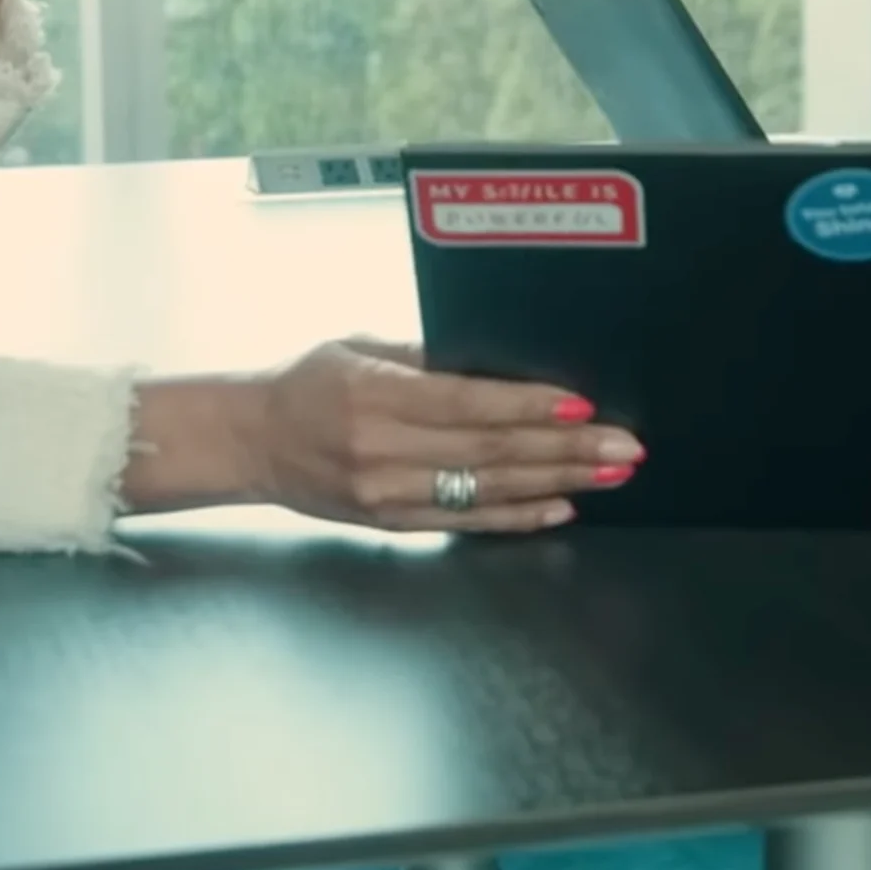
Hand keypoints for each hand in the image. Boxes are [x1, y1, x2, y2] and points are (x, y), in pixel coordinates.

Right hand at [127, 340, 642, 532]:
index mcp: (376, 398)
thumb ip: (424, 355)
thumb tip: (495, 362)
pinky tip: (560, 507)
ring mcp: (389, 494)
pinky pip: (466, 522)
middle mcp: (384, 451)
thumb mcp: (358, 347)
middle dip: (565, 450)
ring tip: (607, 474)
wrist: (249, 442)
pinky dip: (517, 517)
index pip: (466, 404)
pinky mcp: (392, 521)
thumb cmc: (304, 384)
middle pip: (491, 454)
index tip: (581, 406)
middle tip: (621, 447)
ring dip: (556, 483)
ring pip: (488, 492)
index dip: (528, 407)